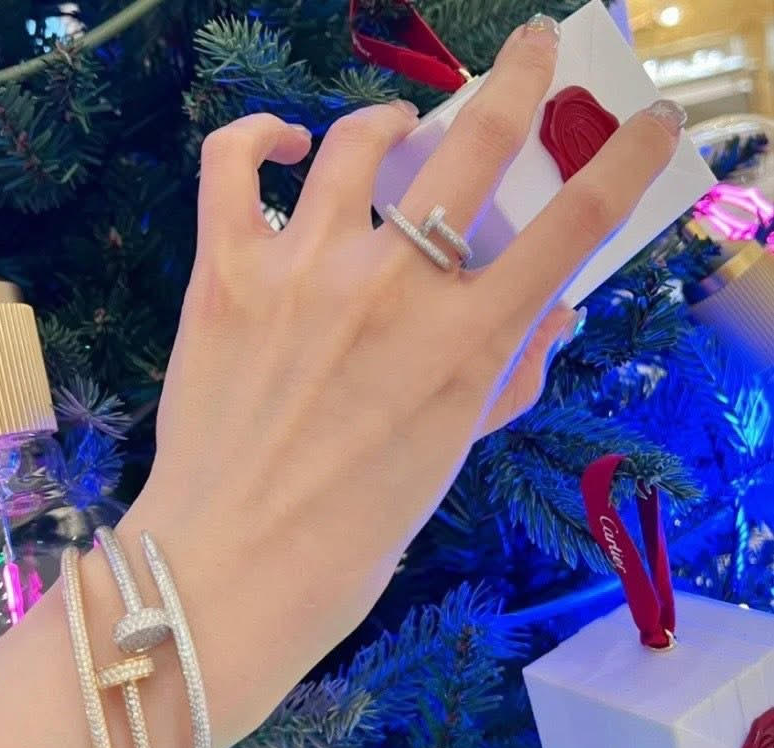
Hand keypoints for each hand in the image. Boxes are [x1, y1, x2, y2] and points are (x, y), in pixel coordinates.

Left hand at [134, 15, 681, 747]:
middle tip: (536, 47)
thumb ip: (508, 376)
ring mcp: (305, 271)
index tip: (646, 122)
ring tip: (397, 128)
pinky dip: (262, 137)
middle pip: (478, 141)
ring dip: (393, 119)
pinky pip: (234, 163)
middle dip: (522, 77)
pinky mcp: (226, 273)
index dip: (626, 160)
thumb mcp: (452, 456)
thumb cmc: (355, 534)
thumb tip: (554, 307)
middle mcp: (396, 289)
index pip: (574, 225)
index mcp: (468, 345)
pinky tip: (287, 144)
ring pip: (360, 139)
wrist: (235, 570)